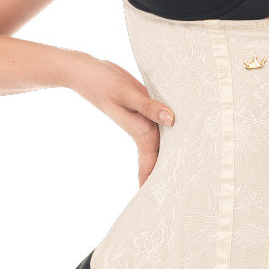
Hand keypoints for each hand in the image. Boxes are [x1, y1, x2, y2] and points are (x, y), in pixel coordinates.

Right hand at [71, 54, 174, 187]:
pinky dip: (168, 128)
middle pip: (157, 156)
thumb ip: (149, 107)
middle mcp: (141, 127)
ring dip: (170, 151)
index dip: (155, 181)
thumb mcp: (126, 93)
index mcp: (139, 129)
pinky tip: (178, 131)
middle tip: (183, 190)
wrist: (84, 71)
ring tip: (184, 169)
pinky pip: (158, 120)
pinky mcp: (142, 106)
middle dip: (166, 172)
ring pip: (159, 140)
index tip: (162, 198)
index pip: (150, 162)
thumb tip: (172, 119)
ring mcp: (141, 118)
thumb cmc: (102, 82)